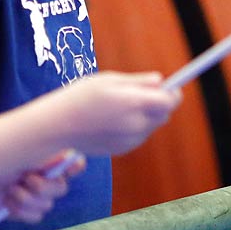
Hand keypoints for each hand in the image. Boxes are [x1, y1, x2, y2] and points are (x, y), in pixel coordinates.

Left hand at [0, 150, 85, 223]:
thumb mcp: (21, 154)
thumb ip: (46, 157)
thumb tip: (69, 157)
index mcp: (49, 159)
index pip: (75, 164)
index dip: (75, 167)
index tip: (69, 168)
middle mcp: (46, 178)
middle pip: (62, 189)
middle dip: (43, 186)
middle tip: (26, 179)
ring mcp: (37, 196)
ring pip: (47, 205)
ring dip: (26, 198)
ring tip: (9, 190)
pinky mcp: (26, 212)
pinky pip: (36, 216)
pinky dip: (20, 211)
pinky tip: (7, 203)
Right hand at [49, 71, 183, 155]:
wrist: (58, 126)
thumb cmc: (81, 96)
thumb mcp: (109, 80)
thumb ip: (139, 81)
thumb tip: (160, 81)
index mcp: (134, 103)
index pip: (169, 101)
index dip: (172, 92)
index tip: (169, 86)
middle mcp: (136, 124)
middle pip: (164, 114)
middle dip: (159, 104)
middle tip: (141, 94)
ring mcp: (130, 140)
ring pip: (152, 126)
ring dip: (146, 116)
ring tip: (121, 107)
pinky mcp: (123, 149)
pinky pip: (139, 136)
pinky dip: (135, 128)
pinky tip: (114, 121)